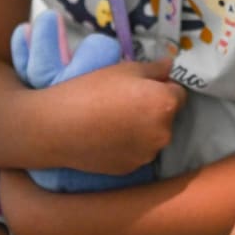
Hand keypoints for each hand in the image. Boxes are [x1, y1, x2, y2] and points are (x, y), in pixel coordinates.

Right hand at [32, 58, 185, 174]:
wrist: (56, 127)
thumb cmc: (90, 90)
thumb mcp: (125, 69)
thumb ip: (155, 68)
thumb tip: (171, 66)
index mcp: (166, 104)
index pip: (179, 93)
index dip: (161, 87)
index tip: (141, 86)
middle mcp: (164, 133)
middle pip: (168, 116)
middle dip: (154, 109)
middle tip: (125, 102)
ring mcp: (148, 154)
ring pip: (153, 136)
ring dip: (143, 129)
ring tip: (113, 121)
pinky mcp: (132, 169)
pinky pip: (138, 152)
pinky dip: (129, 145)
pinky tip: (107, 137)